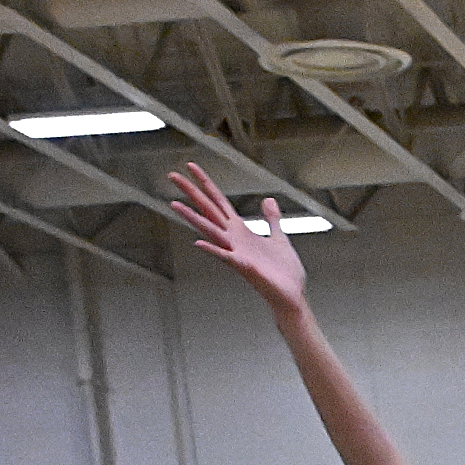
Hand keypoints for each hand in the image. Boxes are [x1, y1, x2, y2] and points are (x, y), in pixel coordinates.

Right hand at [168, 162, 308, 313]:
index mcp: (241, 232)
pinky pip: (226, 258)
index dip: (206, 183)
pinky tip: (198, 242)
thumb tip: (268, 200)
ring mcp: (237, 254)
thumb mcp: (279, 238)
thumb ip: (271, 219)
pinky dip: (213, 250)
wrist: (292, 297)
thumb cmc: (284, 273)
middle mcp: (234, 241)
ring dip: (193, 218)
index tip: (190, 166)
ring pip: (211, 232)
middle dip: (191, 193)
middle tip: (171, 176)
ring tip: (174, 205)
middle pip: (208, 211)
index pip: (218, 202)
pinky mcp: (246, 268)